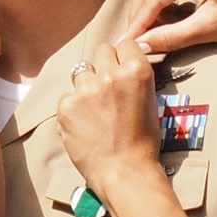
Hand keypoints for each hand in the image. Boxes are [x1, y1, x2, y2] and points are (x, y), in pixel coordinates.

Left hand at [57, 40, 160, 194]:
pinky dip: (73, 108)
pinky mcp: (66, 105)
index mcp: (137, 71)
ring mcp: (86, 89)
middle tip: (107, 88)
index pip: (125, 43)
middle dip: (104, 65)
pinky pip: (67, 96)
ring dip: (86, 85)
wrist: (125, 172)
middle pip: (101, 51)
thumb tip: (122, 61)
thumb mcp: (150, 101)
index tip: (121, 68)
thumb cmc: (143, 141)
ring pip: (81, 71)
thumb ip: (133, 77)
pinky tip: (84, 124)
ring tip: (94, 110)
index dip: (123, 57)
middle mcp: (111, 74)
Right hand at [123, 0, 216, 52]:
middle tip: (133, 39)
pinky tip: (161, 20)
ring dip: (148, 7)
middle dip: (140, 13)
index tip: (127, 42)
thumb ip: (173, 37)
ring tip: (146, 32)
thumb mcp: (211, 29)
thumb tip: (141, 46)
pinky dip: (160, 2)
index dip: (139, 21)